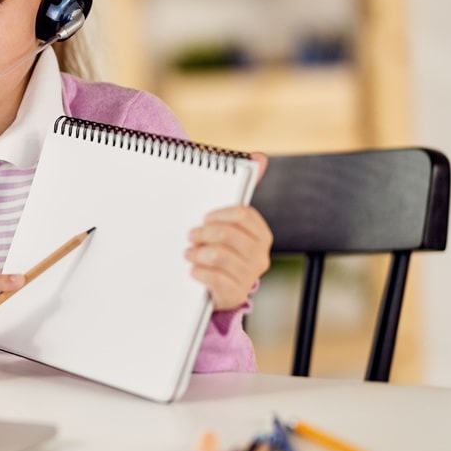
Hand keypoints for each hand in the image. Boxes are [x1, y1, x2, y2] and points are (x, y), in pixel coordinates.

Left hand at [186, 153, 273, 309]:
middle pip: (229, 234)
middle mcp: (260, 256)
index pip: (244, 214)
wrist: (217, 290)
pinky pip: (214, 277)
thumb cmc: (221, 249)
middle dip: (204, 233)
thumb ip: (242, 191)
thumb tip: (259, 157)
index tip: (204, 218)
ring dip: (197, 252)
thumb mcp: (229, 223)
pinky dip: (198, 271)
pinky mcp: (234, 294)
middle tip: (191, 235)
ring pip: (219, 254)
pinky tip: (193, 269)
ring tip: (189, 253)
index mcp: (261, 236)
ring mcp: (248, 276)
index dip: (219, 214)